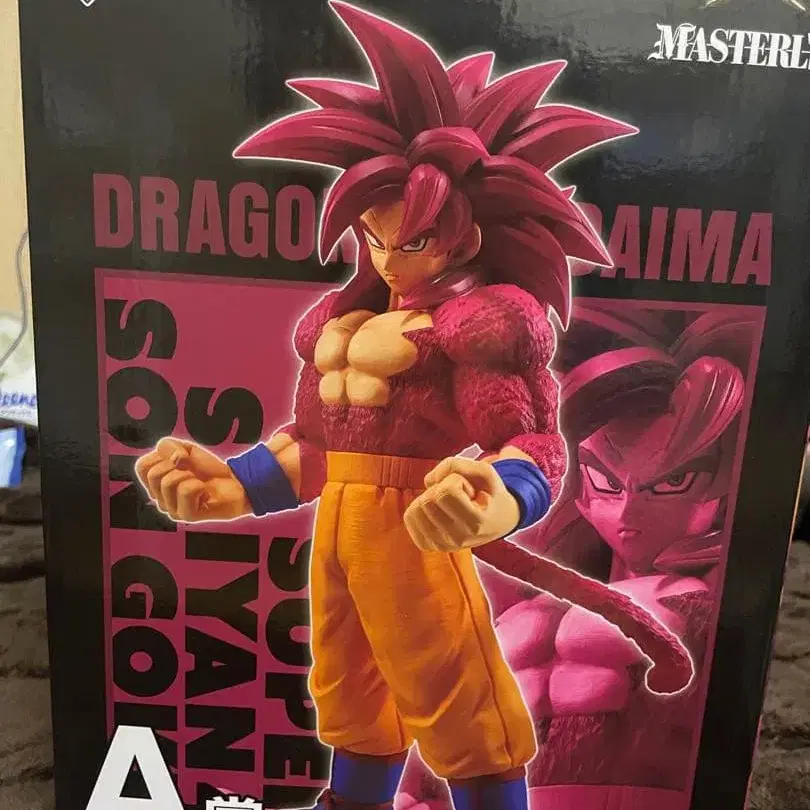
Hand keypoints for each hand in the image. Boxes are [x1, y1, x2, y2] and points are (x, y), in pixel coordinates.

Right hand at [135, 438, 249, 521]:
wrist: (234, 483)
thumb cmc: (208, 469)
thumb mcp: (185, 449)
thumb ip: (168, 446)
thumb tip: (174, 460)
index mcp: (155, 484)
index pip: (142, 466)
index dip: (162, 455)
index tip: (180, 458)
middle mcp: (159, 499)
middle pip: (153, 474)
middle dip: (177, 465)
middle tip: (192, 471)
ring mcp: (172, 510)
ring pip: (168, 482)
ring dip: (189, 475)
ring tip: (199, 482)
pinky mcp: (187, 516)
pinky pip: (186, 490)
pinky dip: (199, 484)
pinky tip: (205, 492)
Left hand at [404, 457, 520, 551]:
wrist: (498, 522)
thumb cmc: (490, 493)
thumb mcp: (485, 472)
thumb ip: (456, 465)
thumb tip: (427, 481)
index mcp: (476, 523)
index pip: (446, 492)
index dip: (456, 481)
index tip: (470, 489)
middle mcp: (457, 539)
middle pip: (427, 500)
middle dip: (441, 488)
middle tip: (460, 496)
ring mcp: (442, 545)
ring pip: (414, 510)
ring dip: (430, 499)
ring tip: (449, 504)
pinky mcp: (429, 545)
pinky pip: (409, 518)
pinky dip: (419, 508)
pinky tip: (437, 511)